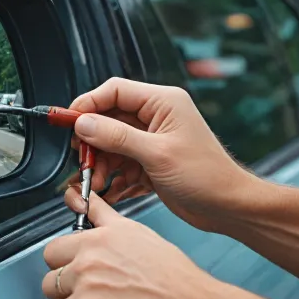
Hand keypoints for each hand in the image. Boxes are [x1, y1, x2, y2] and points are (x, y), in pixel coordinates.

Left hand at [42, 194, 222, 298]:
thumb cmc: (180, 282)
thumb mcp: (143, 235)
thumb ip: (110, 222)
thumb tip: (91, 205)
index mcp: (107, 232)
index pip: (66, 232)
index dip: (68, 255)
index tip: (68, 263)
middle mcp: (92, 250)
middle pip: (50, 259)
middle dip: (62, 277)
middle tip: (82, 292)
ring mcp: (85, 278)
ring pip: (48, 289)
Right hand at [65, 77, 252, 232]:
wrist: (229, 208)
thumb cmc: (208, 176)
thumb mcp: (156, 154)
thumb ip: (117, 137)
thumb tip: (84, 123)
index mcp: (162, 102)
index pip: (114, 91)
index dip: (88, 104)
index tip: (69, 121)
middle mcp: (155, 117)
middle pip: (108, 119)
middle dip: (92, 141)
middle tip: (82, 158)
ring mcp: (151, 139)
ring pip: (110, 144)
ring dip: (101, 163)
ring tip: (97, 181)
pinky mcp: (149, 161)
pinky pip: (120, 163)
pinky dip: (112, 176)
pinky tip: (110, 189)